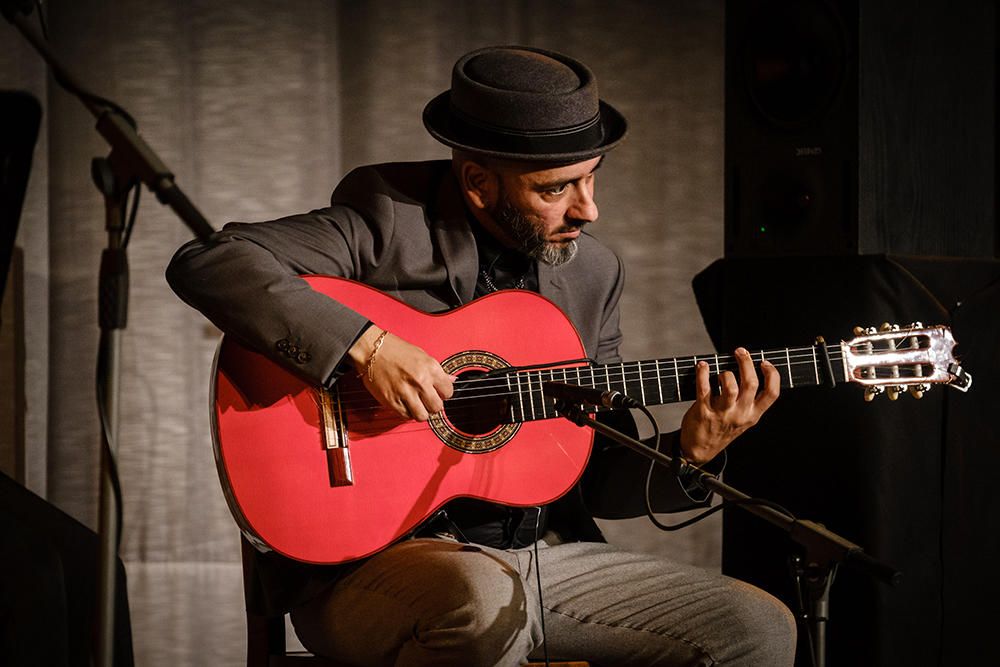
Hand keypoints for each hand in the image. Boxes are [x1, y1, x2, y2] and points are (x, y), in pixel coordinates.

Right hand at [348, 327, 453, 420]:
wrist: (371, 349)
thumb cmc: (395, 350)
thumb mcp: (422, 355)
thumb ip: (438, 371)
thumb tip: (452, 380)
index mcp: (430, 368)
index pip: (448, 392)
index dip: (443, 393)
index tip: (437, 392)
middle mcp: (419, 381)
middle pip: (437, 407)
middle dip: (433, 405)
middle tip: (427, 400)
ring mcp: (405, 392)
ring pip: (422, 416)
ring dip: (420, 412)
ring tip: (416, 404)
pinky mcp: (391, 400)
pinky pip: (405, 416)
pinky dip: (406, 412)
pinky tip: (404, 402)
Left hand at [679, 347, 778, 463]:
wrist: (700, 450)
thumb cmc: (722, 430)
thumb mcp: (742, 420)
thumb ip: (748, 400)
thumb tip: (745, 369)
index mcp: (753, 415)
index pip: (772, 393)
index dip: (772, 375)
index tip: (764, 362)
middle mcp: (740, 414)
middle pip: (750, 384)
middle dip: (746, 362)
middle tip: (740, 352)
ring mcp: (722, 413)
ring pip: (730, 386)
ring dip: (726, 372)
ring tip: (722, 371)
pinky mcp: (703, 411)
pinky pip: (704, 388)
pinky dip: (702, 373)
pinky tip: (702, 366)